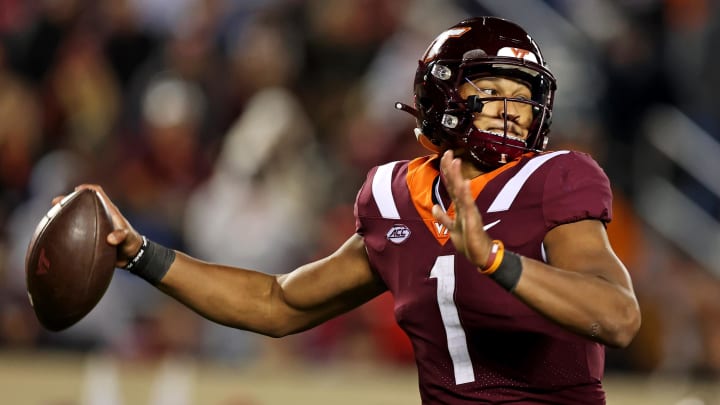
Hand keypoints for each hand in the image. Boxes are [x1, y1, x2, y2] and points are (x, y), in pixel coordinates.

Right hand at [52, 184, 142, 267]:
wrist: (131, 257)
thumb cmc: (131, 244)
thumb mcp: (129, 239)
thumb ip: (122, 237)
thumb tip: (110, 239)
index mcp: (109, 211)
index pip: (98, 193)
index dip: (88, 189)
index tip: (77, 190)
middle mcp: (100, 216)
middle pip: (82, 203)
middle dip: (68, 200)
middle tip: (56, 203)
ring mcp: (94, 225)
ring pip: (76, 216)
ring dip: (64, 214)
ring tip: (49, 216)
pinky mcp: (90, 235)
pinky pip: (76, 230)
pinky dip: (65, 230)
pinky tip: (54, 235)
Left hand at [431, 150, 493, 267]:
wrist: (481, 255)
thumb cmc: (469, 241)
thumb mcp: (452, 228)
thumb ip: (443, 217)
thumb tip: (435, 206)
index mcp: (459, 206)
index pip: (452, 185)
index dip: (448, 171)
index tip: (444, 156)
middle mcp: (464, 205)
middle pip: (456, 184)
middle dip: (451, 168)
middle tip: (448, 152)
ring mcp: (469, 211)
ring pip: (461, 191)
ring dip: (457, 176)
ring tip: (455, 161)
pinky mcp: (473, 220)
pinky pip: (468, 205)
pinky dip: (466, 194)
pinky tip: (464, 184)